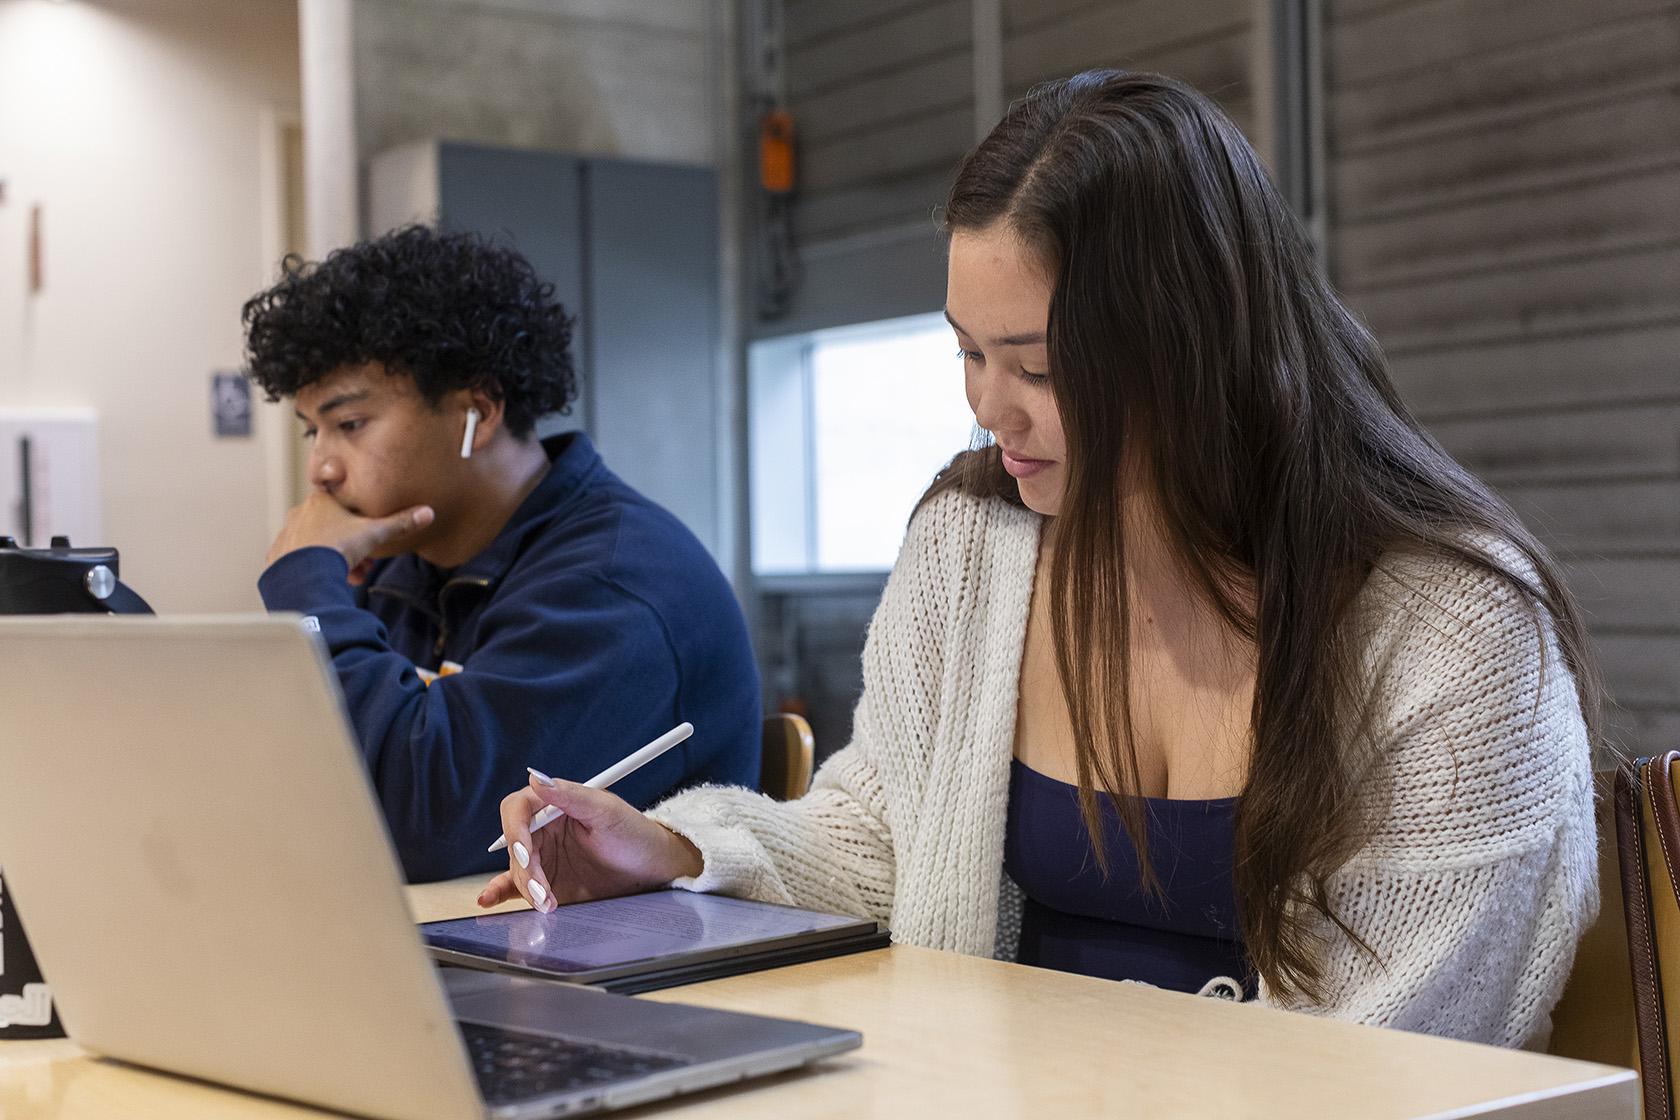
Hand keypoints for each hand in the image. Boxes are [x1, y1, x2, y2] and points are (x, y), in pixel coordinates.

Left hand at [266, 492, 434, 574]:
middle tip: (366, 563)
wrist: (305, 576)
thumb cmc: (338, 547)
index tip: (369, 536)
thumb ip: (400, 523)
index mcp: (321, 501)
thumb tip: (428, 513)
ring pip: (316, 544)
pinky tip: (327, 580)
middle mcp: (299, 513)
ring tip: (351, 577)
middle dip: (351, 545)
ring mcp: (286, 535)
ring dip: (336, 559)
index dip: (359, 520)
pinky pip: (299, 560)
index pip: (343, 503)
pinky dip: (315, 569)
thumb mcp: (375, 534)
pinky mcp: (277, 557)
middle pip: (331, 526)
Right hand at [477, 777, 703, 912]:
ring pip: (516, 869)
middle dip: (525, 868)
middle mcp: (544, 829)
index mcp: (554, 804)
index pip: (518, 809)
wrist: (651, 871)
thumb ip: (570, 795)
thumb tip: (536, 778)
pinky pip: (514, 885)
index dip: (515, 830)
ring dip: (526, 887)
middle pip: (514, 844)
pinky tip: (489, 899)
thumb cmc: (633, 834)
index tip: (524, 851)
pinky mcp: (545, 881)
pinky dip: (500, 891)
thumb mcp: (606, 811)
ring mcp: (543, 856)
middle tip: (542, 889)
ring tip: (548, 903)